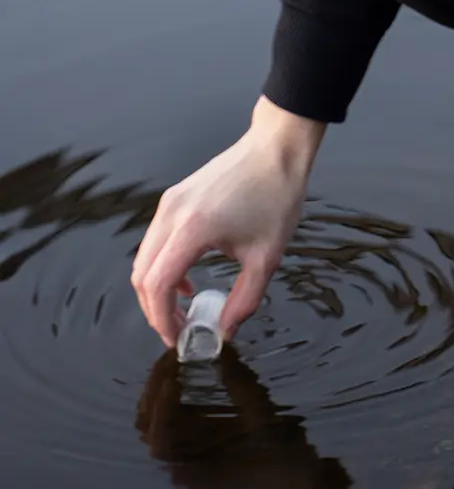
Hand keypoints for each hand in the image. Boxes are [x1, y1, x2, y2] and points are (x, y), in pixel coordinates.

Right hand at [131, 97, 324, 348]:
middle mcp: (172, 213)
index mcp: (193, 228)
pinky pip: (155, 241)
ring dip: (156, 290)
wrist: (276, 148)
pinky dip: (161, 267)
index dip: (162, 320)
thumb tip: (224, 332)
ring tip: (183, 312)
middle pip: (142, 275)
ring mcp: (169, 202)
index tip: (178, 340)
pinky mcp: (174, 196)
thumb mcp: (267, 257)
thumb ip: (244, 300)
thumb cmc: (276, 196)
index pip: (158, 285)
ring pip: (144, 258)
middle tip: (179, 332)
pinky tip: (186, 280)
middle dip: (155, 311)